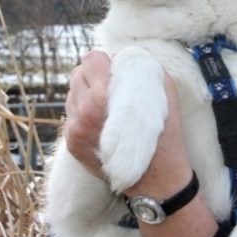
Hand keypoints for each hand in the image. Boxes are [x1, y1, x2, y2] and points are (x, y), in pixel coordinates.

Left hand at [63, 50, 192, 195]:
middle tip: (113, 85)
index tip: (117, 70)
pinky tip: (103, 119)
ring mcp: (74, 131)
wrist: (156, 182)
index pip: (91, 59)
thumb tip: (130, 54)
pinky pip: (72, 113)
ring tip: (108, 104)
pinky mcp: (71, 144)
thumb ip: (146, 67)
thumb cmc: (164, 137)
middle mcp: (82, 114)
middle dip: (95, 75)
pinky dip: (84, 110)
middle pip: (77, 73)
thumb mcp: (165, 94)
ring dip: (87, 92)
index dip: (106, 61)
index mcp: (101, 99)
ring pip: (72, 92)